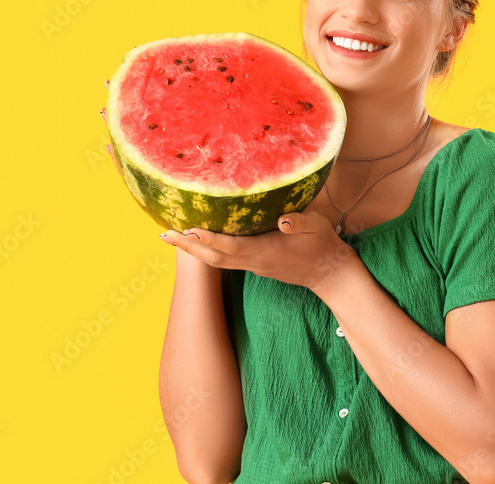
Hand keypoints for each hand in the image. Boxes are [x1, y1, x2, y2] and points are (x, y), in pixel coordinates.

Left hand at [160, 211, 360, 292]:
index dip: (208, 239)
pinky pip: (225, 259)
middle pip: (214, 258)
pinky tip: (200, 241)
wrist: (330, 274)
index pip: (230, 247)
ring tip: (173, 237)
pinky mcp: (256, 265)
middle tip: (164, 234)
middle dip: (188, 247)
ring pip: (217, 261)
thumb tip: (284, 220)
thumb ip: (300, 222)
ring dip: (194, 250)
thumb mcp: (317, 227)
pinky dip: (208, 250)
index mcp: (266, 252)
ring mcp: (254, 266)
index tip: (187, 230)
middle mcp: (255, 261)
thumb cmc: (323, 245)